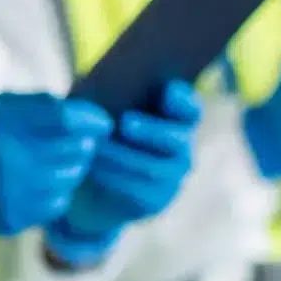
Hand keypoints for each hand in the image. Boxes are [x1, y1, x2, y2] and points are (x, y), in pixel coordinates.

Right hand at [0, 93, 112, 241]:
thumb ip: (28, 105)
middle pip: (77, 150)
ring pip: (71, 179)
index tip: (100, 122)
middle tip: (79, 141)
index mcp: (3, 126)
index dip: (93, 119)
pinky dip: (56, 192)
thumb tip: (76, 111)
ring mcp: (15, 194)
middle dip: (85, 144)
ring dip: (71, 168)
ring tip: (53, 162)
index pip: (68, 120)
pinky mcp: (14, 219)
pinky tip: (38, 184)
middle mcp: (13, 161)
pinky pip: (56, 204)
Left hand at [45, 81, 201, 266]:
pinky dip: (114, 178)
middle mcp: (180, 146)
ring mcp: (172, 175)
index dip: (184, 99)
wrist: (89, 178)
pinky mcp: (157, 200)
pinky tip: (92, 168)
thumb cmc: (97, 129)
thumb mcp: (101, 107)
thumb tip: (102, 79)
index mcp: (173, 118)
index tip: (167, 89)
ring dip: (122, 156)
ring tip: (96, 147)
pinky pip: (139, 190)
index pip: (190, 108)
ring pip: (155, 167)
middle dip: (153, 130)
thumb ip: (108, 91)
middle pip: (178, 138)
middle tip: (126, 123)